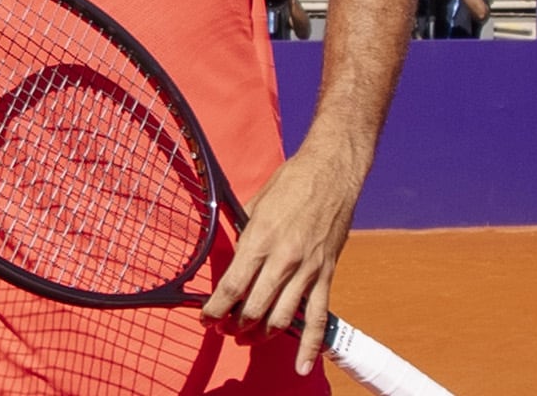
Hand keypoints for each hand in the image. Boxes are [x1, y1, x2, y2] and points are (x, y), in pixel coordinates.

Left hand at [201, 147, 359, 374]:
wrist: (332, 172)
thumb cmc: (290, 182)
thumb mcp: (255, 204)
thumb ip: (244, 234)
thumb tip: (234, 255)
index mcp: (259, 239)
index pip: (231, 287)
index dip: (214, 309)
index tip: (205, 318)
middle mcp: (283, 259)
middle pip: (254, 308)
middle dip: (234, 325)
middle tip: (223, 330)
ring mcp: (307, 270)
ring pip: (282, 317)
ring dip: (262, 334)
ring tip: (247, 338)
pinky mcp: (326, 274)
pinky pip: (319, 317)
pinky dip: (310, 345)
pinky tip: (300, 364)